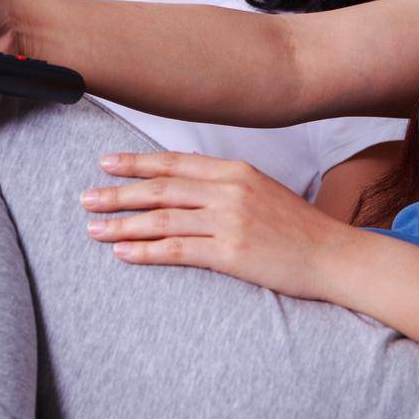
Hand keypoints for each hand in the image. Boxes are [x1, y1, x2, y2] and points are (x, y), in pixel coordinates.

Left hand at [80, 150, 360, 300]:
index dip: (137, 163)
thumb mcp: (261, 189)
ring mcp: (229, 222)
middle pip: (161, 189)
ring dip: (123, 223)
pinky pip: (178, 250)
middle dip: (119, 193)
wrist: (333, 255)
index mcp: (235, 170)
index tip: (106, 163)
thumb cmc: (297, 226)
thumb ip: (224, 183)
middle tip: (86, 198)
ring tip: (94, 229)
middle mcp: (229, 190)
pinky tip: (123, 253)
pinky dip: (146, 250)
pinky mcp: (231, 253)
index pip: (175, 163)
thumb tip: (184, 185)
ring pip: (162, 219)